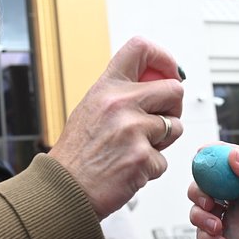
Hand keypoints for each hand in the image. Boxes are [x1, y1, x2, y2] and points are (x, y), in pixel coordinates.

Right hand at [50, 37, 183, 217]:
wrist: (62, 190)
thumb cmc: (77, 153)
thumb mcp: (91, 109)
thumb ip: (121, 95)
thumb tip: (157, 82)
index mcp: (106, 87)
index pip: (140, 48)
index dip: (165, 58)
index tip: (170, 72)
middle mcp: (120, 103)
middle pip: (174, 89)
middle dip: (173, 108)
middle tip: (158, 122)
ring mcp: (132, 130)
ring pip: (175, 126)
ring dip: (163, 141)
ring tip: (135, 149)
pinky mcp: (142, 158)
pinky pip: (164, 160)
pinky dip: (150, 168)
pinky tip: (127, 170)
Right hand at [187, 145, 238, 238]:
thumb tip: (233, 155)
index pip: (222, 164)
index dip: (210, 156)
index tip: (200, 154)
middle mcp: (231, 200)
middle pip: (201, 187)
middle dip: (197, 192)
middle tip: (208, 202)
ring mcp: (225, 219)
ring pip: (196, 211)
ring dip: (201, 218)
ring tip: (218, 228)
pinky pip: (201, 236)